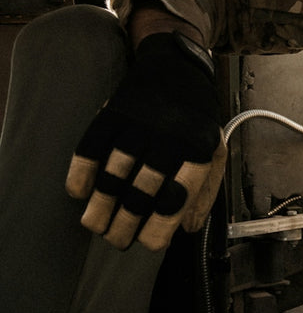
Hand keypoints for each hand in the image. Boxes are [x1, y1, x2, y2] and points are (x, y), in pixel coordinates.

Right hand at [65, 31, 224, 250]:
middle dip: (126, 223)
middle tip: (116, 241)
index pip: (178, 196)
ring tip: (95, 226)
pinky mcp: (114, 112)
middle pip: (142, 190)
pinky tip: (78, 193)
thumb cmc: (196, 119)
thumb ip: (204, 190)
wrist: (175, 66)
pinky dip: (81, 173)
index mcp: (199, 149)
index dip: (160, 225)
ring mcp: (140, 123)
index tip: (148, 245)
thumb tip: (186, 230)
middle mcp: (170, 136)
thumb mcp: (214, 150)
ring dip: (101, 206)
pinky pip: (91, 147)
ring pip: (114, 173)